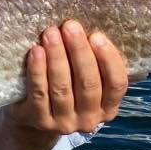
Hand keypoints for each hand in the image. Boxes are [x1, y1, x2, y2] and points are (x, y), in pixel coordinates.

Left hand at [0, 20, 127, 134]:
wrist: (33, 116)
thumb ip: (95, 62)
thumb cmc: (66, 86)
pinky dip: (37, 71)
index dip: (108, 59)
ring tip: (51, 33)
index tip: (96, 35)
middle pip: (88, 84)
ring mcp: (64, 123)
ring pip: (62, 88)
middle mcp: (89, 119)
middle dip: (79, 51)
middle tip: (70, 26)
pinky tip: (36, 51)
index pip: (117, 84)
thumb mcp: (85, 79)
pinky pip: (39, 93)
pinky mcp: (40, 121)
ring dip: (57, 57)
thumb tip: (96, 29)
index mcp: (108, 107)